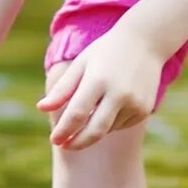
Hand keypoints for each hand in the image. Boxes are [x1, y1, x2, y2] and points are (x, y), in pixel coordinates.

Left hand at [37, 28, 167, 149]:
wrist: (146, 41)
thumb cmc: (107, 51)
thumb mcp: (82, 64)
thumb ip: (62, 88)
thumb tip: (40, 108)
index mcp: (99, 79)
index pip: (77, 113)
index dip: (64, 130)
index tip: (54, 139)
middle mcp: (119, 93)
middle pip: (95, 131)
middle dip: (77, 142)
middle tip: (64, 145)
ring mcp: (135, 103)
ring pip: (108, 128)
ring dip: (94, 127)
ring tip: (93, 106)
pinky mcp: (144, 109)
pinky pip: (121, 124)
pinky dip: (110, 122)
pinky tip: (110, 103)